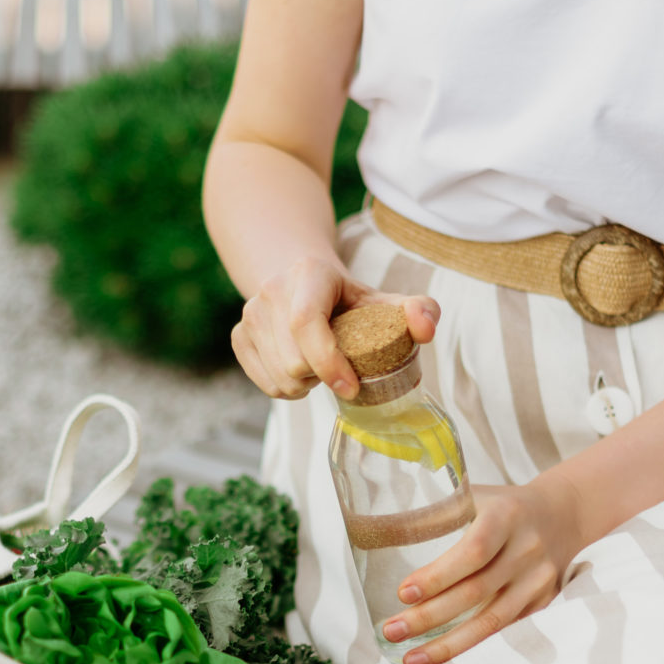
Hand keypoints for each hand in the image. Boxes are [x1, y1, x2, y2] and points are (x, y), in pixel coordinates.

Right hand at [232, 255, 442, 400]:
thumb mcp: (384, 299)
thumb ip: (419, 310)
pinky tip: (302, 371)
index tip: (352, 387)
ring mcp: (250, 313)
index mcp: (308, 274)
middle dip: (323, 377)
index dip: (328, 361)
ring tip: (321, 368)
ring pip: (279, 379)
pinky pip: (265, 384)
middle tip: (341, 368)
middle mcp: (271, 290)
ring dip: (307, 386)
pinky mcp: (238, 335)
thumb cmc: (348, 298)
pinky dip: (287, 389)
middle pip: (294, 362)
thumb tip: (425, 329)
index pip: (306, 322)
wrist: (299, 279)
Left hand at [383, 472, 588, 663]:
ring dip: (449, 646)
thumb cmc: (502, 506)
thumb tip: (370, 530)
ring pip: (492, 622)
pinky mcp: (544, 603)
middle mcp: (527, 550)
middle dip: (430, 617)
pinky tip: (442, 658)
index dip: (438, 575)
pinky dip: (471, 647)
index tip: (403, 593)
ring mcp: (539, 581)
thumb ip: (433, 513)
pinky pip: (505, 631)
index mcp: (506, 516)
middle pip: (476, 592)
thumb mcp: (473, 496)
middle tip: (391, 631)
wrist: (564, 514)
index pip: (474, 551)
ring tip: (410, 659)